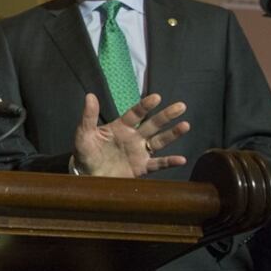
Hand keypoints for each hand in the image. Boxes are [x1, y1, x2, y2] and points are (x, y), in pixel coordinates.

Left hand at [73, 93, 189, 178]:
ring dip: (172, 134)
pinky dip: (169, 162)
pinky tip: (181, 159)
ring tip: (186, 125)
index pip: (135, 114)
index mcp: (120, 127)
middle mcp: (133, 137)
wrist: (87, 174)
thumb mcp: (84, 133)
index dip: (145, 106)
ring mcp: (139, 152)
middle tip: (181, 106)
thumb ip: (89, 116)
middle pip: (153, 124)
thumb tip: (90, 95)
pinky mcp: (141, 167)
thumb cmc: (85, 152)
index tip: (156, 97)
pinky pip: (158, 164)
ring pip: (159, 141)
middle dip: (166, 115)